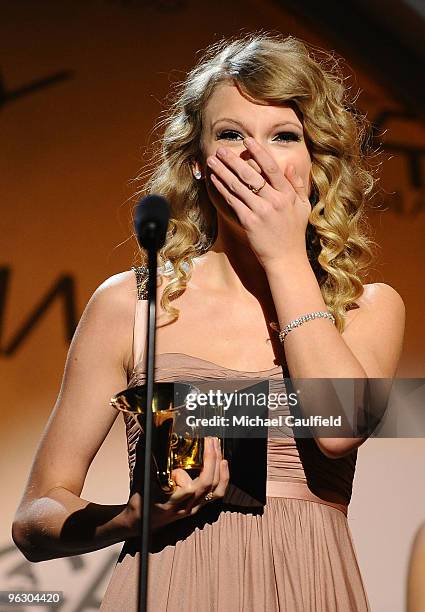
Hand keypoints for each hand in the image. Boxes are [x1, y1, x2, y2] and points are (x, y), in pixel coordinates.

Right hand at [126, 436, 228, 534]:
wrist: (141, 524)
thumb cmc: (141, 503)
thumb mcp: (141, 483)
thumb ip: (145, 463)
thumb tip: (146, 440)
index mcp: (169, 503)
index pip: (185, 491)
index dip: (185, 477)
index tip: (182, 459)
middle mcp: (185, 507)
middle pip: (205, 484)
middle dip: (210, 460)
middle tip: (209, 440)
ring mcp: (194, 507)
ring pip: (214, 488)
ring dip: (218, 465)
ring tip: (217, 447)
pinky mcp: (199, 505)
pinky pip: (216, 492)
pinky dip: (223, 477)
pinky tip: (223, 462)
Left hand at [206, 137, 311, 268]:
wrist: (286, 258)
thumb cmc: (294, 233)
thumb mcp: (302, 207)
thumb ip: (296, 186)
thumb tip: (289, 166)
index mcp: (287, 195)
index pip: (271, 168)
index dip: (258, 152)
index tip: (247, 141)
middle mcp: (274, 200)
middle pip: (250, 174)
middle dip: (233, 160)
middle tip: (221, 150)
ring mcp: (261, 211)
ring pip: (238, 186)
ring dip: (223, 172)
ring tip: (212, 161)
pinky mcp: (249, 222)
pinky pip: (233, 201)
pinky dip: (222, 189)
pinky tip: (214, 180)